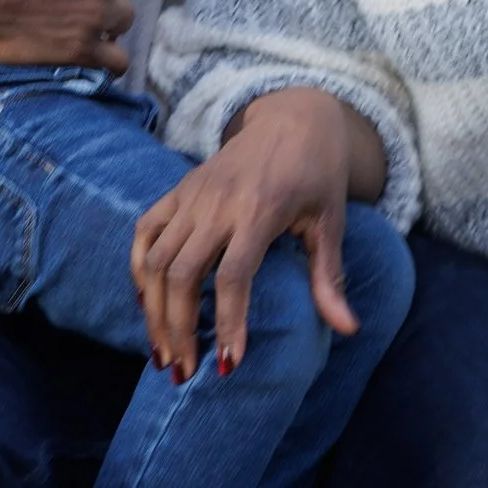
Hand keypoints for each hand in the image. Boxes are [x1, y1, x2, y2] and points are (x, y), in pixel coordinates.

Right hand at [132, 86, 385, 375]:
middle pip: (183, 273)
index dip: (229, 321)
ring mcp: (192, 194)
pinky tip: (146, 305)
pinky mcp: (178, 190)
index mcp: (260, 209)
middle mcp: (218, 202)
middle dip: (178, 327)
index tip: (230, 362)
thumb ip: (330, 276)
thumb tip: (348, 329)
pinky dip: (139, 269)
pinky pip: (145, 232)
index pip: (233, 275)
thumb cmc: (318, 173)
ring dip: (154, 311)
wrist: (294, 117)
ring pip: (157, 259)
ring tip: (162, 352)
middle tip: (183, 370)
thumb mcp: (331, 221)